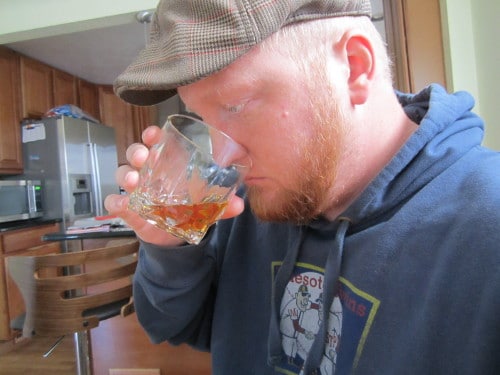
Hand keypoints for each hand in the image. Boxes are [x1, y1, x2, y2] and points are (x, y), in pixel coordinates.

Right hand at [104, 126, 244, 245]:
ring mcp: (136, 190)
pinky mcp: (128, 209)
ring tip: (133, 181)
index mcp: (166, 165)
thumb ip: (221, 205)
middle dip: (137, 152)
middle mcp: (148, 172)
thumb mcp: (204, 205)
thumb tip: (240, 204)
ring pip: (122, 173)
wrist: (173, 235)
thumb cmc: (187, 209)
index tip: (154, 134)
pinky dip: (116, 202)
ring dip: (125, 174)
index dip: (152, 135)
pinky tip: (123, 205)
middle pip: (135, 154)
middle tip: (144, 157)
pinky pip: (115, 202)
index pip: (156, 143)